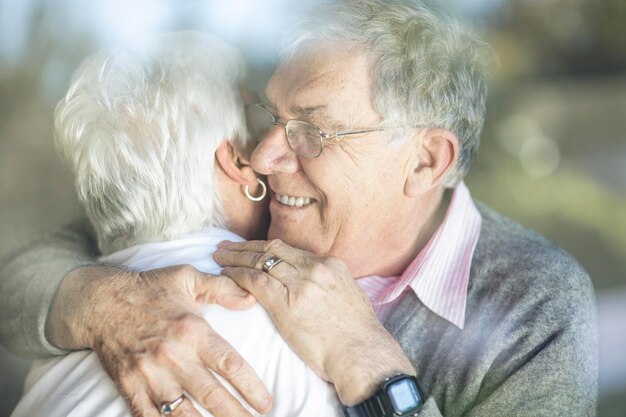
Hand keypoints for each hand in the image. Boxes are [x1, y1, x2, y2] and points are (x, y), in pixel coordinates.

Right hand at [47, 265, 272, 416]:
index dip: (251, 388)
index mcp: (192, 330)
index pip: (230, 365)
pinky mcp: (129, 387)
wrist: (99, 302)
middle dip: (237, 415)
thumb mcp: (187, 278)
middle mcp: (173, 356)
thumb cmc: (149, 288)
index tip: (266, 403)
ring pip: (183, 413)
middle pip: (212, 395)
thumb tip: (251, 298)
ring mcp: (149, 375)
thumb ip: (221, 288)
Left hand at [213, 240, 414, 404]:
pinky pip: (255, 281)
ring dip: (236, 257)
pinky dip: (237, 275)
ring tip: (219, 256)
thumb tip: (313, 286)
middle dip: (246, 246)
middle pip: (272, 249)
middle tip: (226, 245)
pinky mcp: (287, 304)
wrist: (361, 353)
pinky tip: (225, 274)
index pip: (290, 248)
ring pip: (260, 261)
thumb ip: (327, 284)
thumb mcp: (348, 295)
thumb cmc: (356, 334)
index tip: (251, 248)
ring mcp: (301, 284)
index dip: (265, 246)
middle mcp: (315, 268)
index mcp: (330, 264)